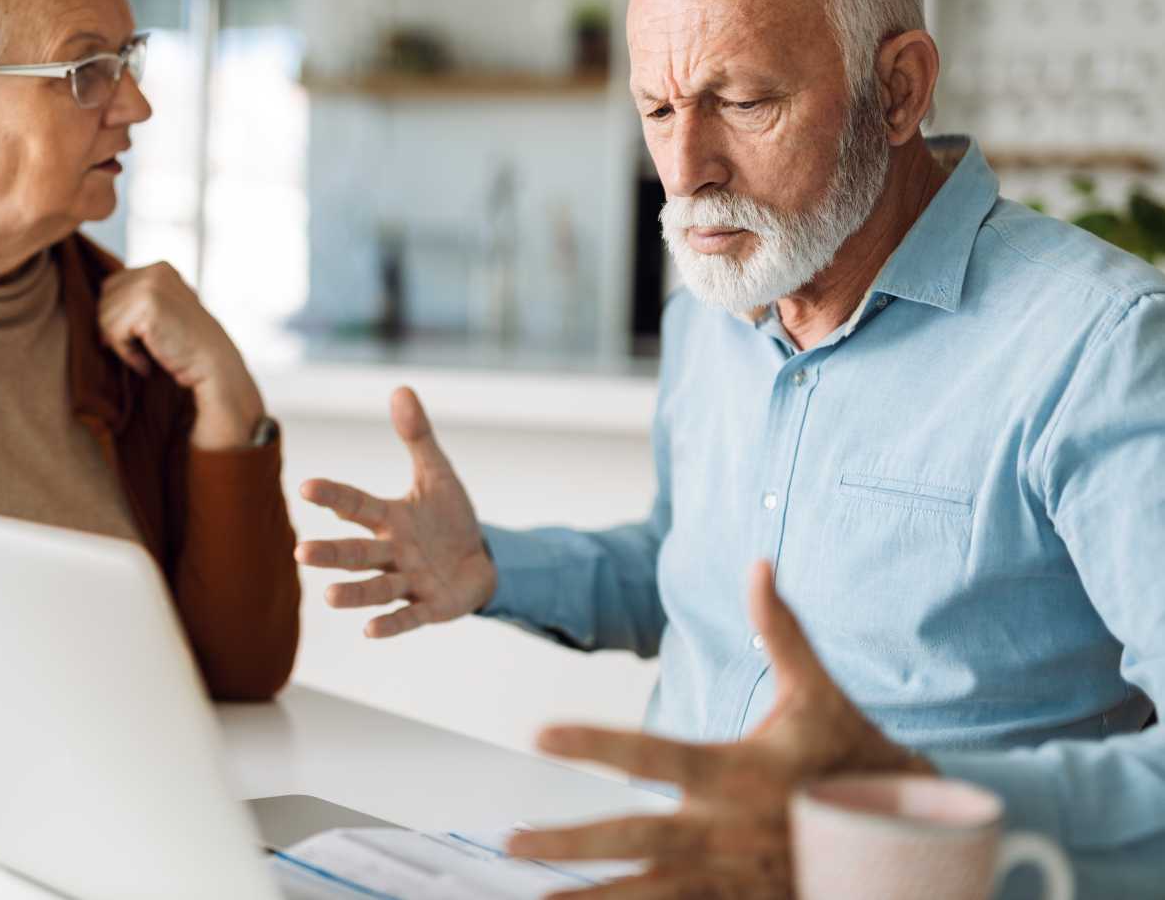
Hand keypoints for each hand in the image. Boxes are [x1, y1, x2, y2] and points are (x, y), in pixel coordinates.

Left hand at [97, 262, 264, 448]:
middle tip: (143, 350)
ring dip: (121, 344)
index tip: (139, 339)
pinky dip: (126, 353)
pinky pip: (113, 332)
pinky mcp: (147, 304)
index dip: (116, 317)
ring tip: (147, 355)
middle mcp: (155, 271)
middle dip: (115, 329)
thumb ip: (136, 301)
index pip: (111, 287)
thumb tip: (95, 309)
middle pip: (104, 299)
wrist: (213, 366)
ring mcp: (151, 284)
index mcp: (160, 268)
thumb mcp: (163, 312)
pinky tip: (147, 361)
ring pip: (104, 317)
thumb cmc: (187, 347)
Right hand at [295, 387, 496, 637]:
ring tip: (329, 597)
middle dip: (331, 554)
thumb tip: (401, 389)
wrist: (481, 561)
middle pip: (357, 553)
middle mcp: (392, 552)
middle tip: (301, 552)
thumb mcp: (437, 474)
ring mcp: (409, 581)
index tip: (306, 486)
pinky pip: (408, 617)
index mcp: (390, 519)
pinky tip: (369, 631)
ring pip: (376, 588)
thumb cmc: (449, 518)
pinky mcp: (431, 607)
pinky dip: (390, 624)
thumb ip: (417, 436)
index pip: (357, 504)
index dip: (334, 496)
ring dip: (353, 593)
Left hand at [507, 560, 932, 898]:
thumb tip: (759, 563)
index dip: (593, 743)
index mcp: (738, 770)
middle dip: (573, 841)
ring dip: (592, 898)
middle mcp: (729, 827)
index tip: (539, 734)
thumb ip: (781, 630)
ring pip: (651, 892)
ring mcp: (736, 876)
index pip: (652, 753)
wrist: (916, 836)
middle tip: (513, 841)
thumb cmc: (854, 755)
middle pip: (637, 838)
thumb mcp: (819, 692)